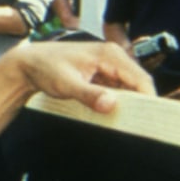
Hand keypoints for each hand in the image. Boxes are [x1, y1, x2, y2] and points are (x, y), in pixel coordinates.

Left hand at [18, 40, 154, 108]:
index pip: (140, 78)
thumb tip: (110, 104)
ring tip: (126, 121)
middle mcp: (113, 57)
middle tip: (138, 125)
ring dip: (129, 104)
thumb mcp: (67, 84)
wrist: (30, 64)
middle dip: (140, 103)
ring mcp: (108, 66)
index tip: (149, 119)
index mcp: (109, 55)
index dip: (148, 99)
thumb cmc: (46, 67)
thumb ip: (89, 94)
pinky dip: (118, 102)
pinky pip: (118, 90)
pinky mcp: (103, 74)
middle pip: (138, 83)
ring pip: (130, 88)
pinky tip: (113, 113)